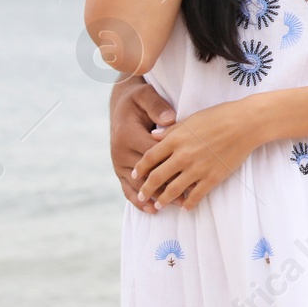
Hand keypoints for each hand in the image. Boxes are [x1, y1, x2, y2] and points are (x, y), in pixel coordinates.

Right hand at [111, 80, 174, 214]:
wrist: (121, 105)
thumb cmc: (138, 100)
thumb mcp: (146, 96)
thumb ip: (158, 108)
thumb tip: (170, 120)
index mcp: (128, 135)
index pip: (152, 154)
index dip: (170, 164)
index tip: (189, 173)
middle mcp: (119, 152)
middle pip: (146, 173)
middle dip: (165, 185)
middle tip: (184, 196)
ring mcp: (118, 163)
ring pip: (137, 184)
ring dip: (154, 196)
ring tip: (172, 206)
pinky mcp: (119, 169)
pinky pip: (127, 188)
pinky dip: (138, 200)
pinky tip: (150, 209)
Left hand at [133, 100, 257, 208]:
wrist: (247, 123)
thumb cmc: (221, 115)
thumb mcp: (192, 118)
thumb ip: (171, 130)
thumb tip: (152, 136)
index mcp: (176, 139)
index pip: (150, 157)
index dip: (140, 168)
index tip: (135, 175)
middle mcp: (183, 156)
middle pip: (157, 177)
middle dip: (146, 189)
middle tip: (142, 195)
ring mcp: (198, 168)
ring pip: (173, 190)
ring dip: (163, 200)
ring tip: (158, 204)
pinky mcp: (213, 177)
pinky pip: (196, 195)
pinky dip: (188, 203)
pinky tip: (185, 207)